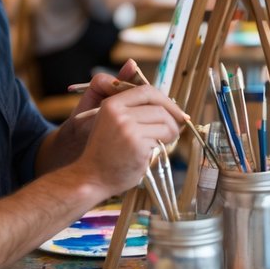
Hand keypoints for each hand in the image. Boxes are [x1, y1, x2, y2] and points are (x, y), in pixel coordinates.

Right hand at [72, 83, 184, 198]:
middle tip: (178, 128)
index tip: (175, 110)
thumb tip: (166, 105)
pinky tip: (153, 151)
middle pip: (159, 107)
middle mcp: (119, 113)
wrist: (91, 177)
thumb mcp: (111, 123)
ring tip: (167, 140)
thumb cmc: (105, 152)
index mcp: (112, 104)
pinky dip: (162, 145)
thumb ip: (132, 110)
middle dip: (174, 118)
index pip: (146, 91)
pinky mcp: (137, 145)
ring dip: (172, 132)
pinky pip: (161, 139)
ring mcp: (128, 129)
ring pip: (164, 123)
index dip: (165, 100)